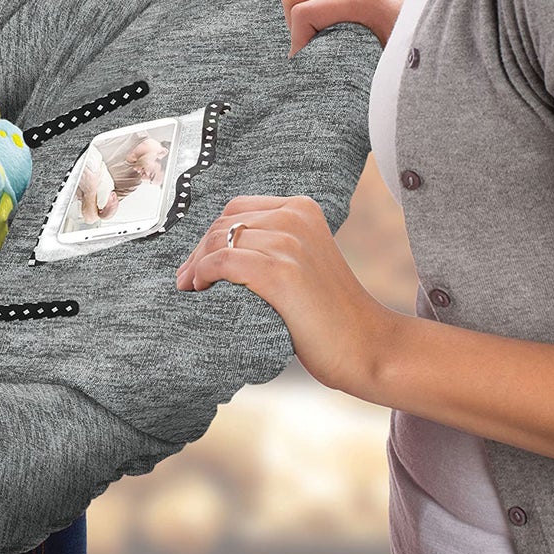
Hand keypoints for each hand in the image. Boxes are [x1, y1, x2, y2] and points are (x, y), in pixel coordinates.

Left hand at [175, 195, 398, 396]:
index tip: (197, 261)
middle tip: (186, 279)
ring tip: (191, 287)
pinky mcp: (281, 272)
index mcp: (302, 209)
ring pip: (219, 242)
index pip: (237, 209)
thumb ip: (271, 244)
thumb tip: (216, 248)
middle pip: (224, 224)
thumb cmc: (330, 312)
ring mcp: (289, 243)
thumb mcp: (303, 259)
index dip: (211, 235)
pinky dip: (203, 273)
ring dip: (196, 265)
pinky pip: (223, 262)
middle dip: (197, 251)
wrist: (367, 344)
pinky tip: (202, 288)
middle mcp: (295, 217)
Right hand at [281, 0, 412, 54]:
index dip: (297, 40)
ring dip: (306, 5)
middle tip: (309, 46)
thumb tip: (298, 64)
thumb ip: (334, 55)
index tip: (303, 60)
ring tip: (320, 30)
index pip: (304, 12)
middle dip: (296, 23)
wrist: (453, 32)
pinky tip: (335, 15)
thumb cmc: (412, 56)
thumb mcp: (374, 62)